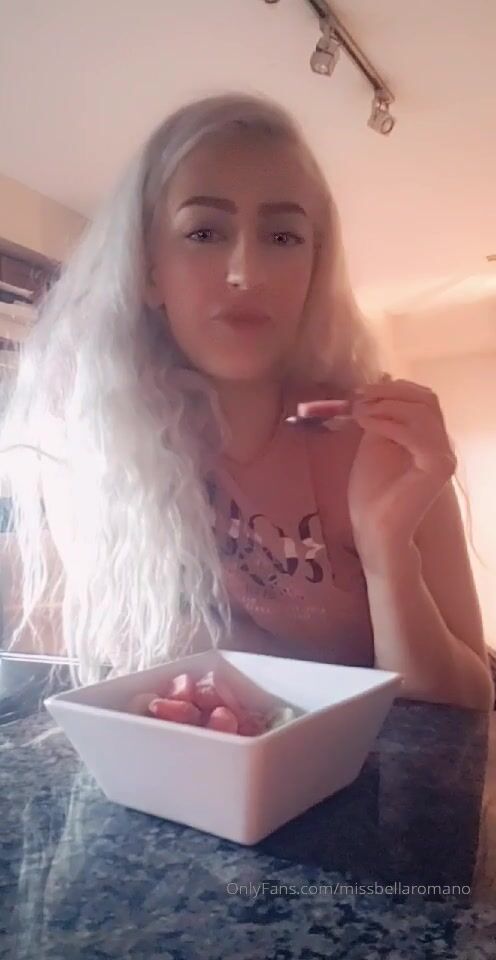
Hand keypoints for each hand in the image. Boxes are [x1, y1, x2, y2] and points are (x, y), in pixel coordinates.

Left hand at [348, 377, 456, 562]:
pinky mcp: (438, 468)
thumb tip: (383, 379)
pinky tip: (367, 424)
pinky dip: (390, 423)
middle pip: (426, 399)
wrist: (373, 527)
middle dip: (390, 392)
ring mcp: (443, 456)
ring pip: (423, 412)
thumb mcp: (374, 441)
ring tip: (359, 412)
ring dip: (387, 406)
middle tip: (358, 397)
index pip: (423, 398)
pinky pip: (419, 434)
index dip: (393, 388)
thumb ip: (381, 414)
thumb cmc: (372, 491)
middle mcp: (441, 444)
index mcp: (428, 437)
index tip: (360, 391)